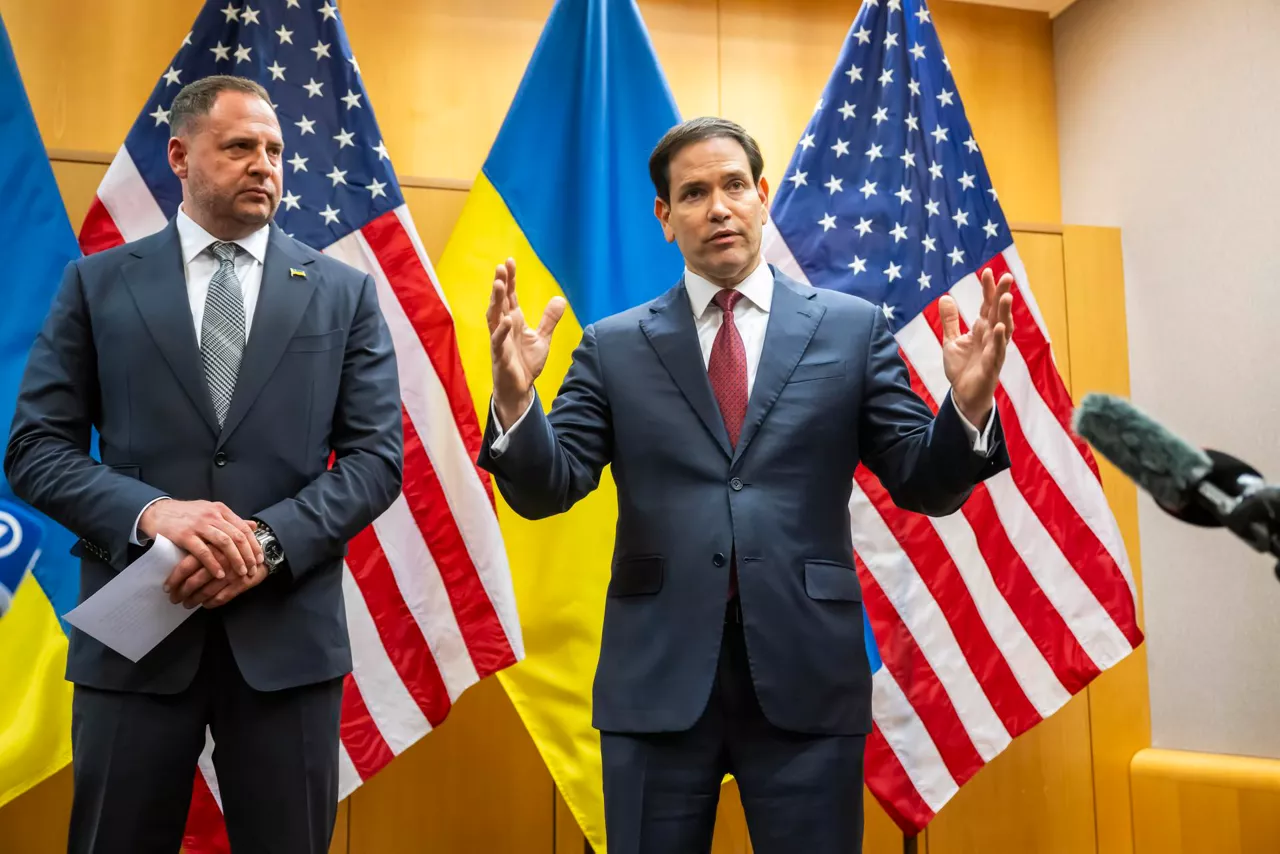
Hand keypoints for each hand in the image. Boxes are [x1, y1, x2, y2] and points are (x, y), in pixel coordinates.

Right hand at [145, 499, 263, 589]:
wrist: (157, 511)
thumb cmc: (187, 514)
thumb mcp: (211, 511)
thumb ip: (231, 520)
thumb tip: (254, 526)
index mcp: (220, 510)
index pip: (244, 528)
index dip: (254, 545)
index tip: (260, 559)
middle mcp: (212, 515)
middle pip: (237, 536)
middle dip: (248, 555)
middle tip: (253, 569)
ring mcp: (198, 525)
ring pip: (224, 543)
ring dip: (235, 560)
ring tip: (241, 573)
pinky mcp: (184, 535)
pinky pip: (203, 552)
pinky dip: (214, 564)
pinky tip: (220, 574)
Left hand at [171, 553, 269, 608]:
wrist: (266, 549)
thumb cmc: (237, 545)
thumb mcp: (219, 540)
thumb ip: (200, 546)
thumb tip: (173, 552)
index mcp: (211, 547)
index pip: (186, 565)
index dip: (174, 579)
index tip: (166, 587)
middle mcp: (220, 560)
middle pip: (194, 581)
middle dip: (181, 593)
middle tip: (174, 599)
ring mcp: (231, 573)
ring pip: (207, 592)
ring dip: (194, 600)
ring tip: (186, 604)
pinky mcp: (241, 583)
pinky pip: (222, 597)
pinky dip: (211, 603)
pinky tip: (205, 605)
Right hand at [486, 258, 565, 428]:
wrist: (520, 389)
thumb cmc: (526, 363)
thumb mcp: (542, 339)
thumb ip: (549, 319)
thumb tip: (560, 299)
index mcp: (514, 321)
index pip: (510, 296)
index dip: (510, 279)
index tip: (509, 261)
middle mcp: (504, 327)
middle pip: (499, 302)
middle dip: (499, 284)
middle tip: (500, 267)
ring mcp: (500, 341)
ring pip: (494, 317)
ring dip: (495, 301)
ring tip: (498, 285)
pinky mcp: (500, 356)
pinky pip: (498, 341)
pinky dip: (501, 331)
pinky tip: (506, 319)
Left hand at [940, 267, 1013, 427]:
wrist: (964, 394)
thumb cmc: (963, 367)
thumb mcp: (951, 341)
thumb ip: (950, 321)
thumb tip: (945, 297)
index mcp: (982, 329)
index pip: (987, 305)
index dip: (988, 289)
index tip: (988, 271)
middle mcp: (991, 337)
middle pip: (998, 313)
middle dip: (1002, 295)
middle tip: (1006, 277)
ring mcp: (993, 351)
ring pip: (1002, 329)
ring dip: (1004, 313)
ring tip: (1005, 297)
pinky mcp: (991, 367)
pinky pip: (997, 352)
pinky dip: (998, 340)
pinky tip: (998, 328)